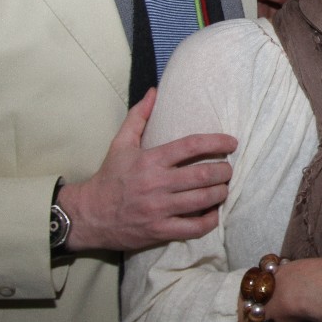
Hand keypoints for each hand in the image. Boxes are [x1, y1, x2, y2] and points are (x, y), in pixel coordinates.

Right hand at [58, 88, 237, 251]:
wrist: (89, 215)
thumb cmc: (109, 177)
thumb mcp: (120, 144)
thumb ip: (138, 116)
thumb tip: (154, 91)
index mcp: (150, 160)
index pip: (190, 146)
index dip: (216, 142)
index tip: (232, 142)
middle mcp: (156, 184)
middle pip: (202, 175)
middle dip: (224, 171)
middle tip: (229, 169)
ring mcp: (158, 209)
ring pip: (202, 200)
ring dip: (220, 193)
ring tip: (224, 188)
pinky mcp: (159, 230)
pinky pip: (193, 228)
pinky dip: (210, 220)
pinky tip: (214, 213)